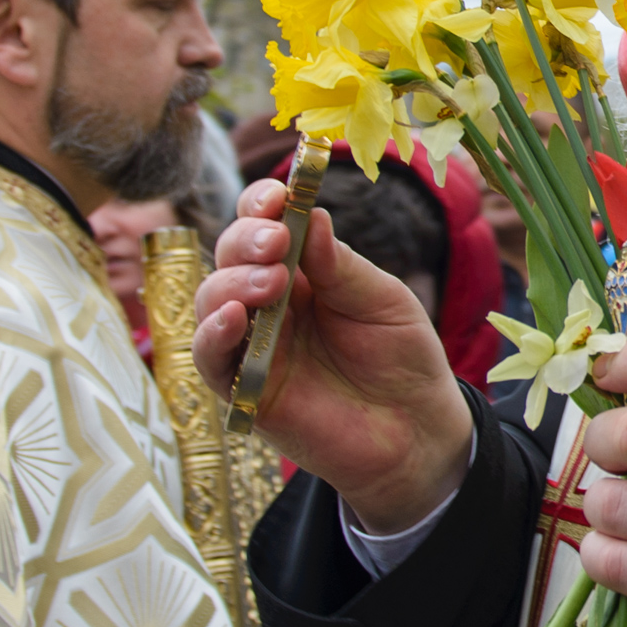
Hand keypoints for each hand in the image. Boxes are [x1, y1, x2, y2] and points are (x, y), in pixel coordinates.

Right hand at [192, 178, 472, 532]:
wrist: (416, 429)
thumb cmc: (402, 356)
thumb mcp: (382, 300)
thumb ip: (340, 265)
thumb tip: (311, 215)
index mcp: (302, 269)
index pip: (265, 224)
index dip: (261, 205)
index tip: (276, 197)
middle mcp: (269, 301)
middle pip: (231, 256)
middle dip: (246, 240)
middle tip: (275, 241)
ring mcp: (253, 343)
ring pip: (212, 301)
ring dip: (232, 283)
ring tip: (269, 282)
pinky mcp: (242, 389)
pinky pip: (210, 359)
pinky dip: (213, 335)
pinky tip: (234, 318)